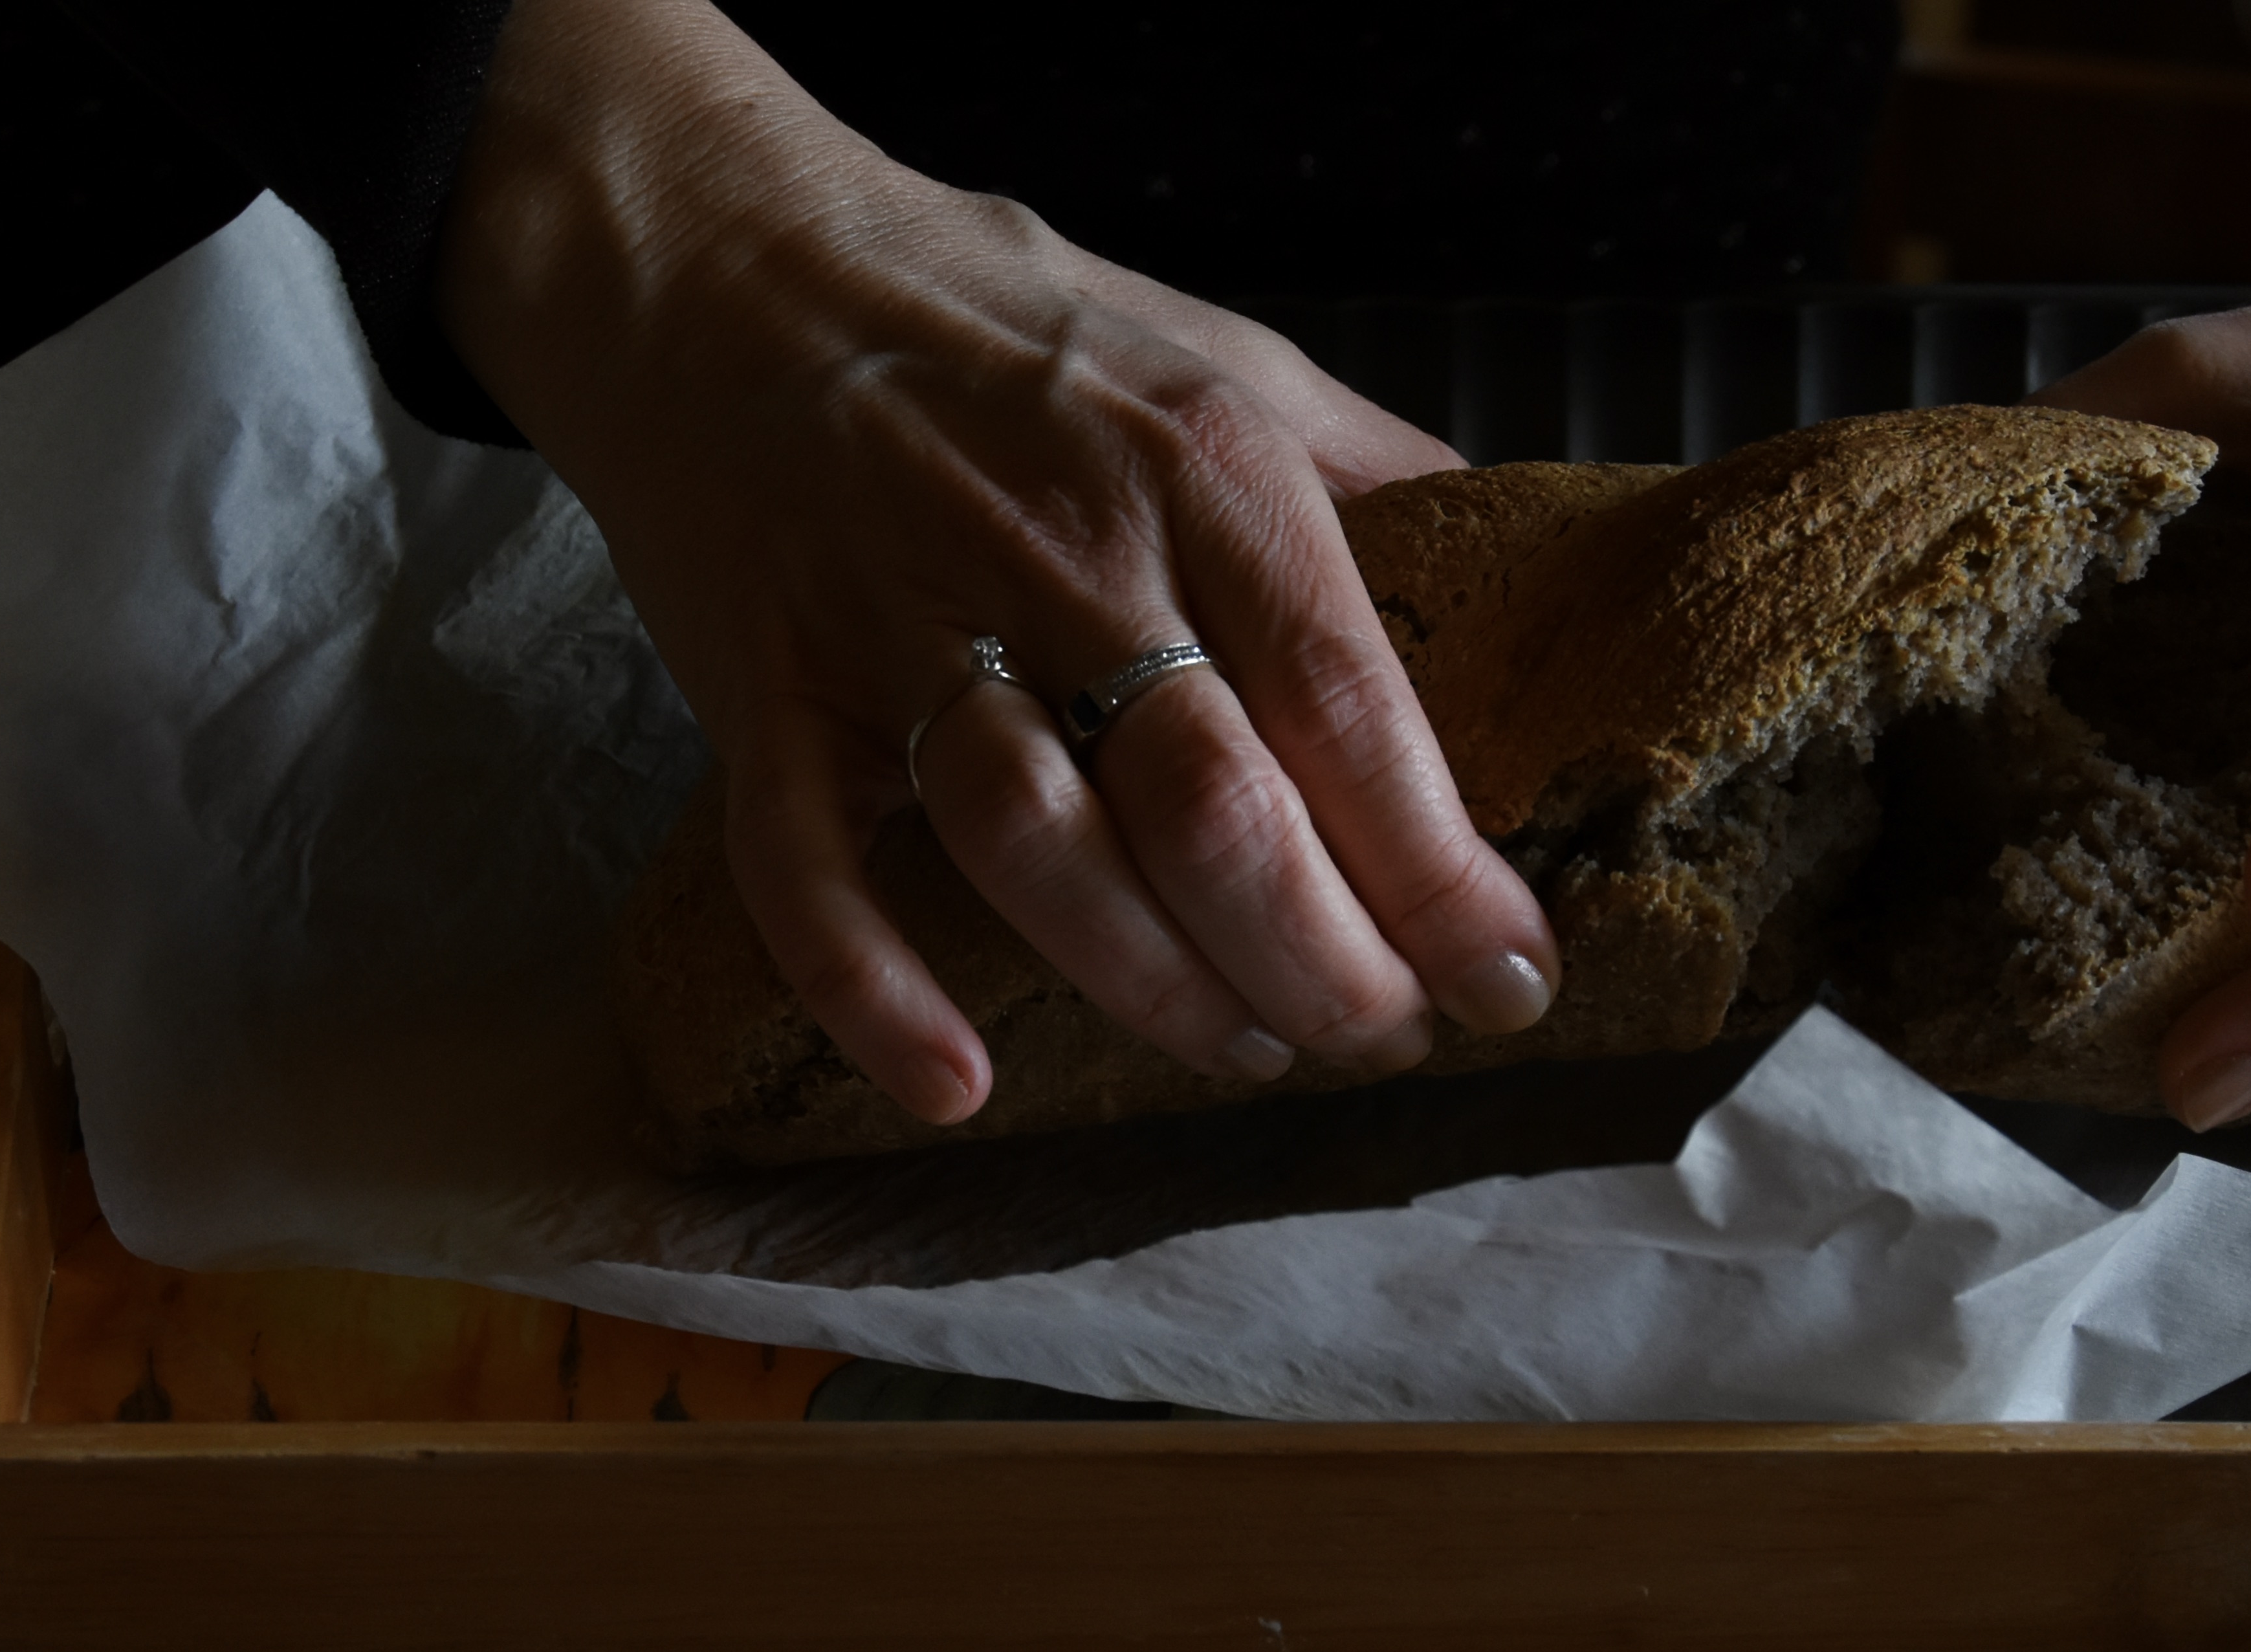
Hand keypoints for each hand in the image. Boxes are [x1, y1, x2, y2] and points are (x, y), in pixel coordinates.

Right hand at [436, 0, 1559, 1122]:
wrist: (726, 259)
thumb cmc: (1009, 329)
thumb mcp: (1230, 359)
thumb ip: (1375, 480)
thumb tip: (1524, 592)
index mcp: (1204, 468)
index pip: (1352, 708)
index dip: (1444, 875)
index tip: (1509, 975)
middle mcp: (1062, 548)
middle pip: (1216, 810)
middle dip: (1325, 966)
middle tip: (1379, 1033)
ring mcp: (899, 623)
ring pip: (1041, 850)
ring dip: (1158, 987)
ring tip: (1241, 1041)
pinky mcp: (769, 687)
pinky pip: (805, 867)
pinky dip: (872, 991)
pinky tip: (958, 1088)